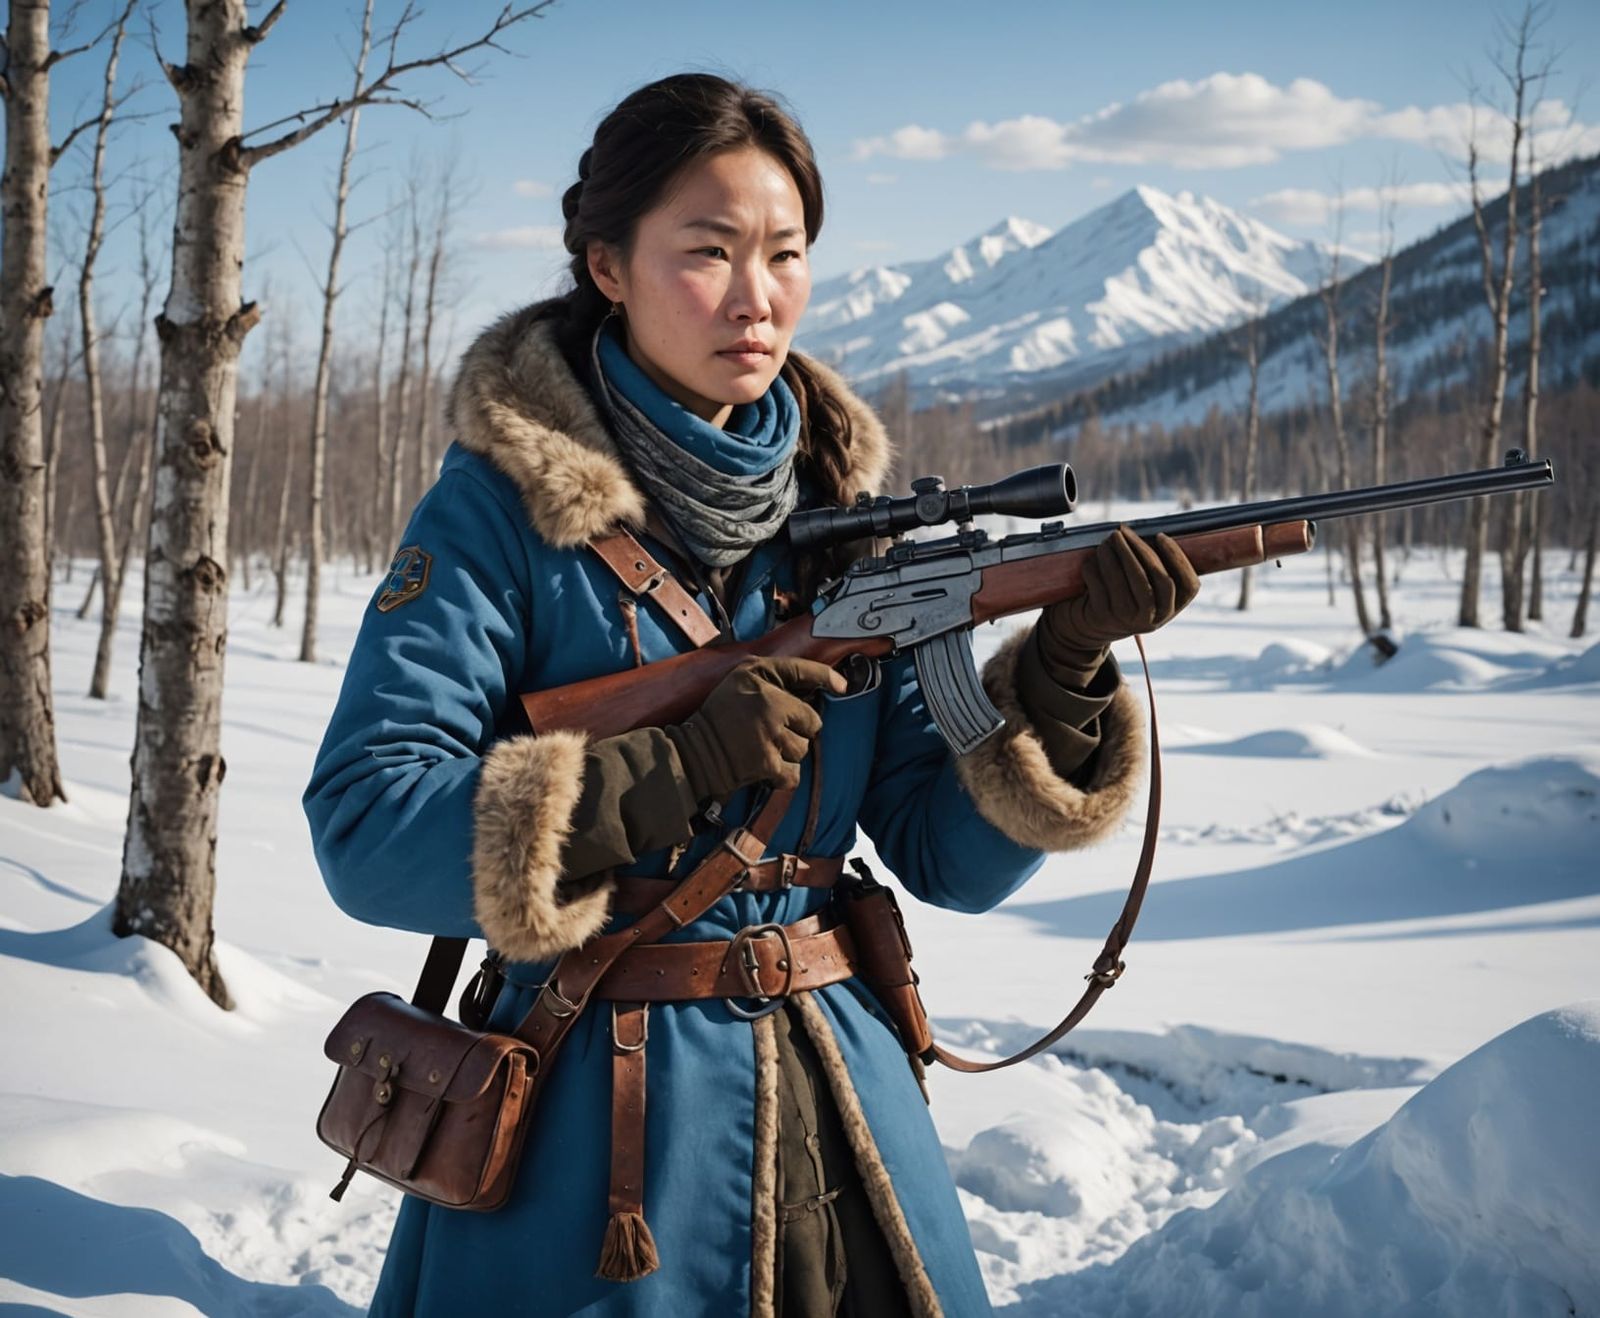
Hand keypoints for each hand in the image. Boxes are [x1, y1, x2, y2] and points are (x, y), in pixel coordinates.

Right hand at [664, 657, 846, 803]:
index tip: (842, 686)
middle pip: (812, 721)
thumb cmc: (718, 714)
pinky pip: (793, 774)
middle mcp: (769, 705)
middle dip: (798, 729)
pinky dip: (784, 776)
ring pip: (803, 749)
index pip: (803, 671)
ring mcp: (769, 735)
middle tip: (774, 730)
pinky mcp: (766, 763)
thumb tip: (816, 679)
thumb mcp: (740, 677)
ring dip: (789, 753)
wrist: (693, 752)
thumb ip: (774, 672)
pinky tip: (767, 767)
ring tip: (765, 748)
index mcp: (761, 679)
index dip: (827, 677)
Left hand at [1039, 526, 1199, 672]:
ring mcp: (1128, 619)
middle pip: (1156, 578)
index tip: (1160, 535)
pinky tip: (1094, 557)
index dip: (1178, 558)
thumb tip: (1148, 531)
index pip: (1189, 585)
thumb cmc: (1125, 595)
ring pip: (1124, 578)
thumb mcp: (1147, 588)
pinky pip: (1099, 583)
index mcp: (1171, 609)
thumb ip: (1154, 566)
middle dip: (1140, 548)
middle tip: (1124, 531)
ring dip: (1114, 553)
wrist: (1093, 625)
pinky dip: (1095, 566)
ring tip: (1108, 540)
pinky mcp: (1103, 615)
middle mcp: (1153, 618)